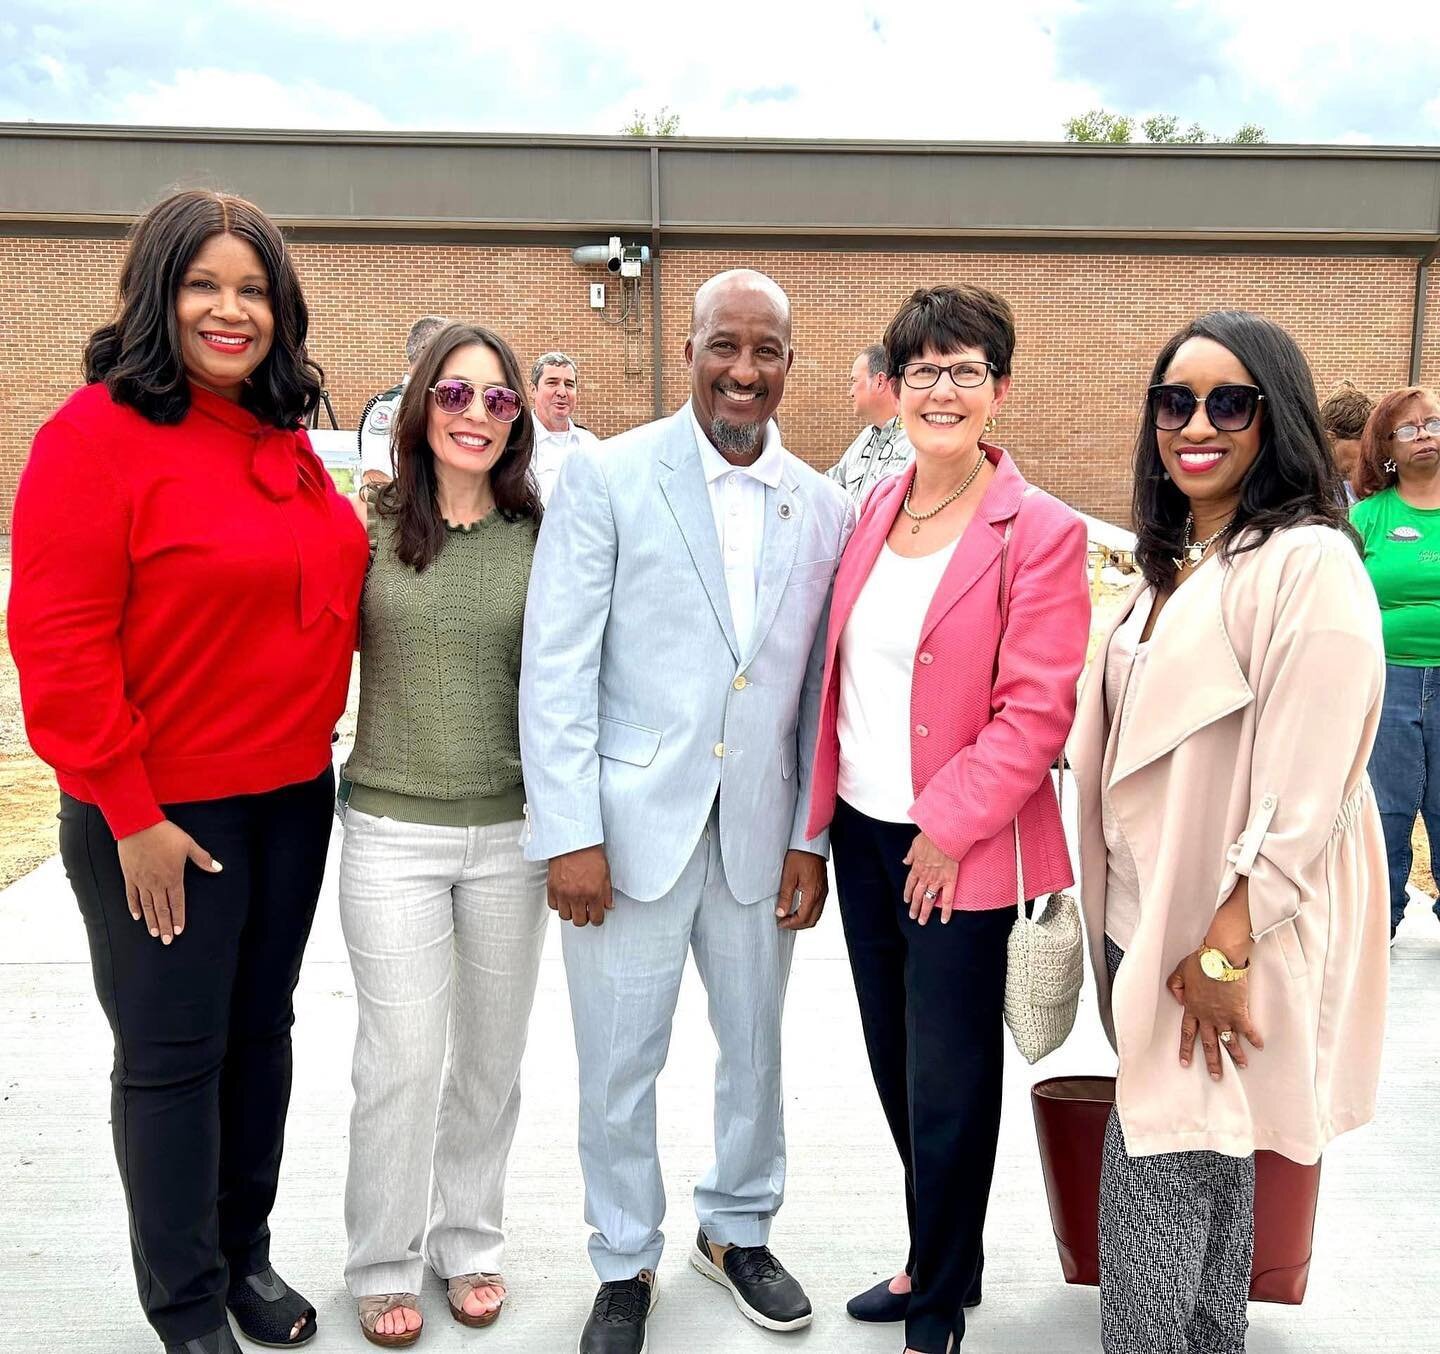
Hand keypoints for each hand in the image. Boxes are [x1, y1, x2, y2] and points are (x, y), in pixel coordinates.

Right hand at [116, 819, 221, 944]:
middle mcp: (157, 883)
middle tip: (166, 941)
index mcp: (173, 877)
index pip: (177, 903)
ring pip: (146, 906)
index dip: (178, 918)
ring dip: (151, 921)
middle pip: (161, 909)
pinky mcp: (129, 876)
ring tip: (154, 933)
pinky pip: (131, 896)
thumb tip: (218, 868)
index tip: (179, 931)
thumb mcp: (188, 844)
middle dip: (165, 926)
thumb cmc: (166, 834)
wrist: (138, 825)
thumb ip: (203, 859)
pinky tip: (136, 917)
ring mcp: (141, 881)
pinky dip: (134, 907)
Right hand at [547, 845, 612, 926]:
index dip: (597, 919)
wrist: (573, 840)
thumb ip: (607, 893)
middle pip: (579, 921)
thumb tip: (607, 906)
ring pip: (565, 916)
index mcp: (594, 892)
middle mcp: (578, 895)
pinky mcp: (552, 888)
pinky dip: (558, 904)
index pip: (596, 919)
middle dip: (584, 918)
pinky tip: (564, 897)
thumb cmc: (590, 853)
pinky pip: (553, 906)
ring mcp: (563, 893)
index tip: (596, 916)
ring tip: (574, 903)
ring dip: (570, 911)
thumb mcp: (605, 873)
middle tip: (585, 911)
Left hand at [775, 850, 827, 930]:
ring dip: (803, 919)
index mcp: (813, 893)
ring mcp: (824, 891)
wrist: (810, 842)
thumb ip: (785, 896)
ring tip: (789, 916)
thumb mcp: (788, 876)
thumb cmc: (800, 855)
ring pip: (816, 914)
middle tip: (784, 923)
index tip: (780, 923)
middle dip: (798, 925)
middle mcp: (821, 894)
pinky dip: (808, 912)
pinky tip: (798, 907)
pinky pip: (818, 906)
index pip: (803, 918)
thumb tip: (780, 912)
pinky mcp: (823, 887)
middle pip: (812, 920)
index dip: (791, 924)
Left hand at [902, 831, 958, 924]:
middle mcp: (925, 877)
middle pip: (917, 895)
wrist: (944, 836)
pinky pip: (948, 900)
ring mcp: (937, 881)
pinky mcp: (949, 881)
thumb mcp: (915, 844)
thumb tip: (905, 861)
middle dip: (914, 907)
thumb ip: (910, 855)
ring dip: (924, 912)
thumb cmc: (931, 837)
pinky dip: (946, 911)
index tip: (907, 900)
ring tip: (922, 921)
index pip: (910, 884)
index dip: (908, 893)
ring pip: (928, 900)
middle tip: (912, 916)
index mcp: (916, 868)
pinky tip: (944, 920)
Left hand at [1166, 951, 1263, 1079]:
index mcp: (1192, 1008)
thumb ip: (1175, 986)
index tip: (1185, 1062)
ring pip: (1229, 1040)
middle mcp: (1207, 1017)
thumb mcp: (1179, 972)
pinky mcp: (1239, 1012)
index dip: (1186, 1049)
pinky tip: (1260, 1046)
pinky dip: (1254, 1038)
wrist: (1218, 960)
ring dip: (1235, 1055)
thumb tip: (1178, 1000)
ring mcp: (1224, 1016)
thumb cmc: (1199, 963)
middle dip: (1212, 1062)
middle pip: (1209, 1044)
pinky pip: (1247, 1029)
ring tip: (1242, 1066)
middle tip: (1215, 1076)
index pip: (1188, 1033)